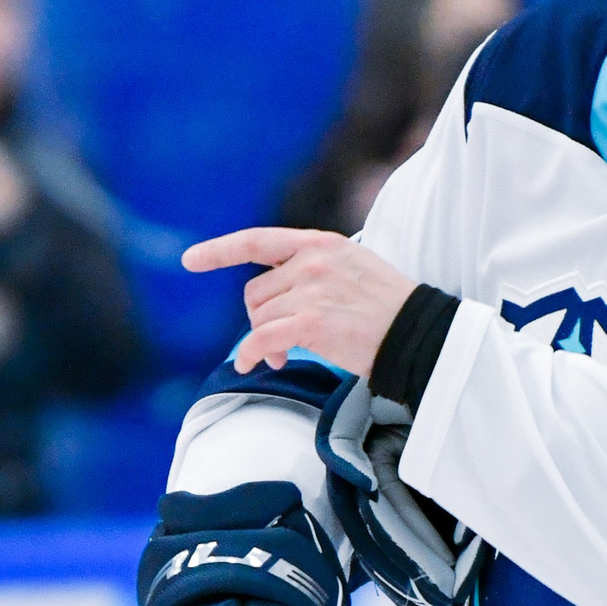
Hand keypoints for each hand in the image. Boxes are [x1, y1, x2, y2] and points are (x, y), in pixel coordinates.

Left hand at [184, 226, 415, 375]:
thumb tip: (271, 299)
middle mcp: (311, 262)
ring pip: (258, 318)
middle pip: (255, 293)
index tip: (190, 260)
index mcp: (319, 243)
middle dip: (260, 319)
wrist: (416, 332)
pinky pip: (261, 339)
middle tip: (278, 341)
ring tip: (284, 353)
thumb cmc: (385, 306)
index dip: (220, 250)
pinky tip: (253, 364)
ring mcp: (311, 291)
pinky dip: (251, 353)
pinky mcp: (311, 323)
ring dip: (264, 340)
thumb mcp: (351, 265)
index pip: (258, 241)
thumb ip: (310, 268)